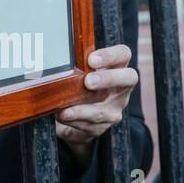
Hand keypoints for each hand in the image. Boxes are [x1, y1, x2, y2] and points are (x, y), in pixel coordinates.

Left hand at [54, 44, 137, 164]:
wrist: (78, 117)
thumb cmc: (79, 87)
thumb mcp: (80, 73)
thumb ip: (76, 65)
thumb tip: (55, 58)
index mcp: (116, 68)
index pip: (124, 54)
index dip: (111, 55)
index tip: (91, 59)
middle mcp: (121, 89)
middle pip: (128, 78)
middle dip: (108, 79)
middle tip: (88, 82)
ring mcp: (114, 110)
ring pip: (102, 111)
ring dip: (81, 111)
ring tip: (63, 111)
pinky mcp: (101, 127)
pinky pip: (88, 127)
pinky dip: (72, 123)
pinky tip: (62, 118)